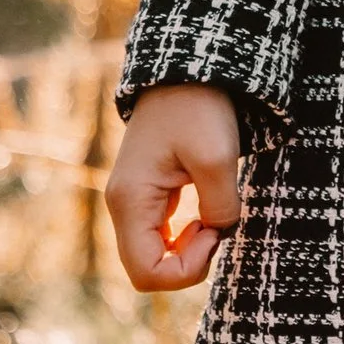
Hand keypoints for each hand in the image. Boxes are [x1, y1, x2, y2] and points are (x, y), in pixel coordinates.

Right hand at [107, 82, 242, 292]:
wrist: (186, 69)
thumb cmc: (198, 107)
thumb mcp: (217, 156)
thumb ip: (220, 207)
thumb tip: (219, 233)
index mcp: (130, 201)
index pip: (146, 275)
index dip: (187, 269)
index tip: (213, 230)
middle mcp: (122, 207)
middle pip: (146, 272)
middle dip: (187, 264)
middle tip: (216, 227)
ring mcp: (132, 202)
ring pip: (152, 257)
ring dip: (187, 252)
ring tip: (212, 218)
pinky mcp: (146, 195)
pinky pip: (158, 239)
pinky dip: (184, 238)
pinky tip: (204, 214)